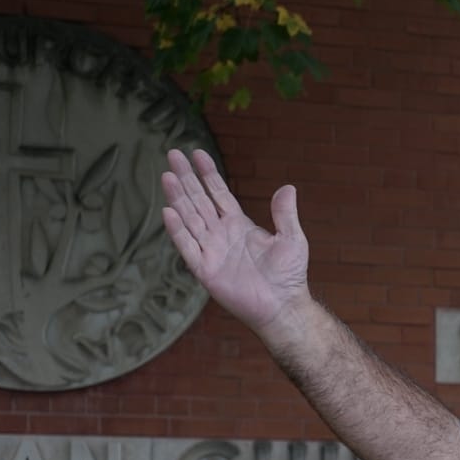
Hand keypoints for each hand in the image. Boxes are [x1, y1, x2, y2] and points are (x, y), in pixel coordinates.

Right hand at [160, 149, 308, 335]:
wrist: (283, 306)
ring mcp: (211, 251)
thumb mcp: (292, 239)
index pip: (218, 194)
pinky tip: (169, 212)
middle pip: (198, 201)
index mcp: (239, 225)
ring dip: (178, 198)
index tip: (196, 153)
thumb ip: (285, 214)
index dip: (208, 174)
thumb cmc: (289, 275)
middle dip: (186, 178)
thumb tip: (288, 187)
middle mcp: (221, 234)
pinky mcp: (205, 270)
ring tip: (167, 176)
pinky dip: (178, 231)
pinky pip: (188, 248)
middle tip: (173, 154)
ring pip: (189, 219)